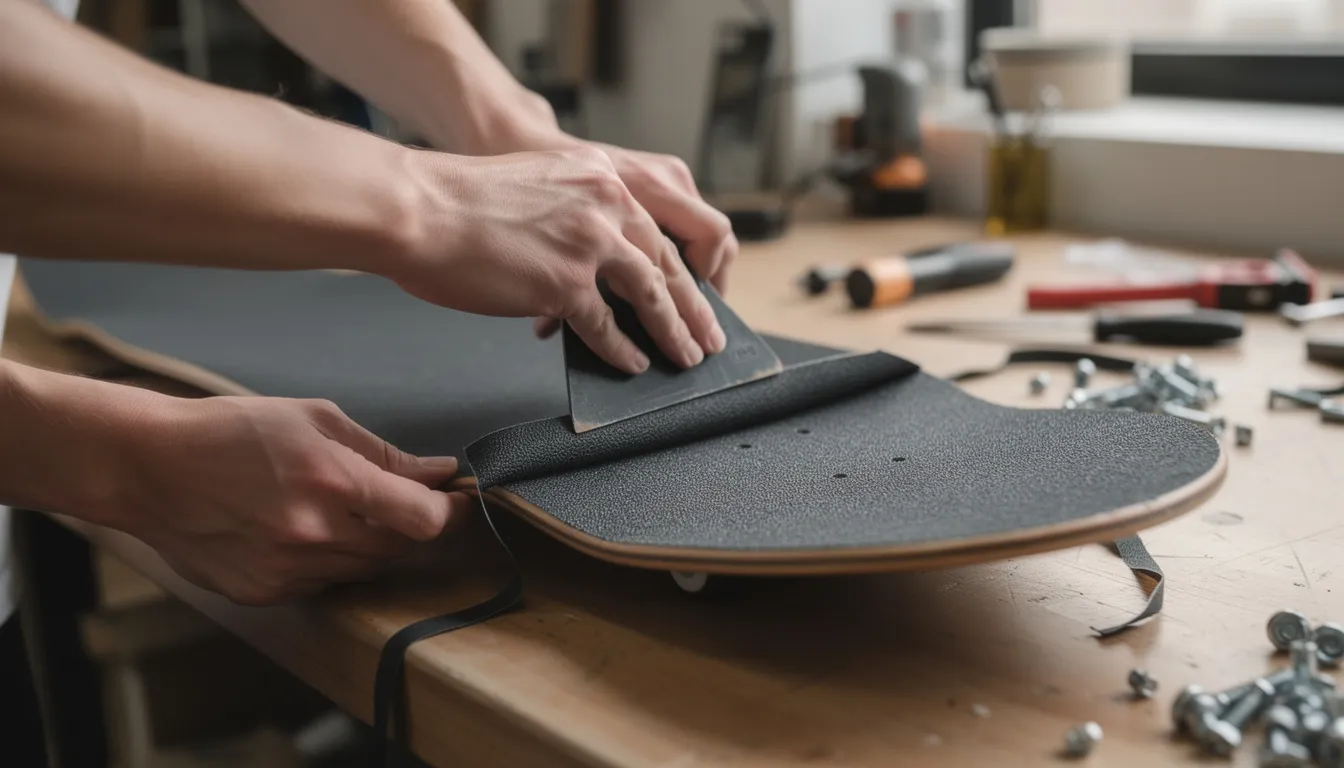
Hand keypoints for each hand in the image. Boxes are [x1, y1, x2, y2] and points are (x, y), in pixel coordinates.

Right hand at [114, 396, 469, 605]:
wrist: (148, 467)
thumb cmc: (231, 431)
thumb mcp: (315, 421)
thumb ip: (384, 454)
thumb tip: (438, 472)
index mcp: (331, 482)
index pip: (423, 519)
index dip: (451, 512)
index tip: (460, 500)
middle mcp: (313, 534)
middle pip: (399, 548)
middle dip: (409, 524)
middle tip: (397, 498)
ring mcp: (286, 570)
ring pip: (364, 569)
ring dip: (369, 543)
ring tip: (336, 506)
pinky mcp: (264, 592)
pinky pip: (322, 583)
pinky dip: (328, 561)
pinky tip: (299, 529)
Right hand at [389, 146, 725, 373]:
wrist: (418, 208)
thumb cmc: (458, 201)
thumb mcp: (537, 186)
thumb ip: (575, 212)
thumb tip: (594, 262)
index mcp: (598, 177)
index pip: (654, 229)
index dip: (680, 267)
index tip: (696, 292)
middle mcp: (604, 204)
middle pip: (666, 263)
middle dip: (694, 306)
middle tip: (709, 335)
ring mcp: (588, 244)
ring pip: (650, 296)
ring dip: (672, 333)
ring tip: (685, 358)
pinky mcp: (565, 283)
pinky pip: (606, 327)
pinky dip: (623, 350)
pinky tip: (633, 364)